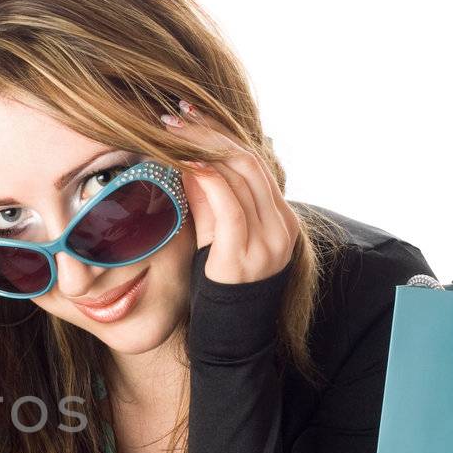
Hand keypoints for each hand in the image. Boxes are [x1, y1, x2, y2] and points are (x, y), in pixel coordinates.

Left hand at [162, 101, 300, 284]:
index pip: (252, 161)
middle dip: (207, 131)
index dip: (219, 132)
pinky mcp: (247, 255)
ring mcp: (268, 240)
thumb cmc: (219, 287)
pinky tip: (183, 163)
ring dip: (201, 147)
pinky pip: (229, 206)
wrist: (231, 339)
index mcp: (280, 217)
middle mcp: (281, 225)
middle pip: (246, 160)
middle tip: (174, 114)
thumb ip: (209, 202)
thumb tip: (187, 161)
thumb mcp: (216, 236)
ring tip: (171, 132)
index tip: (189, 113)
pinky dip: (206, 179)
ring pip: (240, 175)